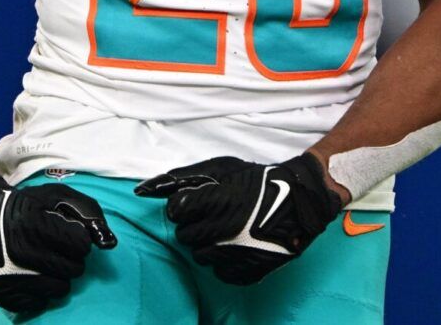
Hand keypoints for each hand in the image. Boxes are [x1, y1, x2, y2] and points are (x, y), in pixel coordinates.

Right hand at [0, 174, 117, 314]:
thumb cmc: (25, 206)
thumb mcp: (57, 196)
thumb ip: (88, 212)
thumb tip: (108, 243)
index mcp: (36, 224)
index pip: (81, 245)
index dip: (79, 239)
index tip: (68, 234)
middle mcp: (22, 251)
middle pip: (74, 270)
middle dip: (71, 259)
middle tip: (56, 248)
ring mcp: (11, 274)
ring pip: (60, 289)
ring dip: (58, 276)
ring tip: (45, 261)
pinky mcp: (3, 291)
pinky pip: (38, 303)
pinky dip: (40, 292)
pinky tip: (32, 275)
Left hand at [133, 154, 339, 285]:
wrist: (298, 203)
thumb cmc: (257, 181)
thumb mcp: (220, 168)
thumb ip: (180, 178)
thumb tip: (142, 190)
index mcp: (214, 203)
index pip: (175, 212)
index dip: (184, 205)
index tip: (198, 202)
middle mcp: (222, 231)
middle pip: (183, 235)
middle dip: (194, 224)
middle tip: (213, 215)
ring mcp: (234, 254)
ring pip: (198, 255)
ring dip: (207, 243)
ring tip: (225, 229)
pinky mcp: (245, 271)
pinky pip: (218, 272)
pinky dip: (223, 261)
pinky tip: (235, 245)